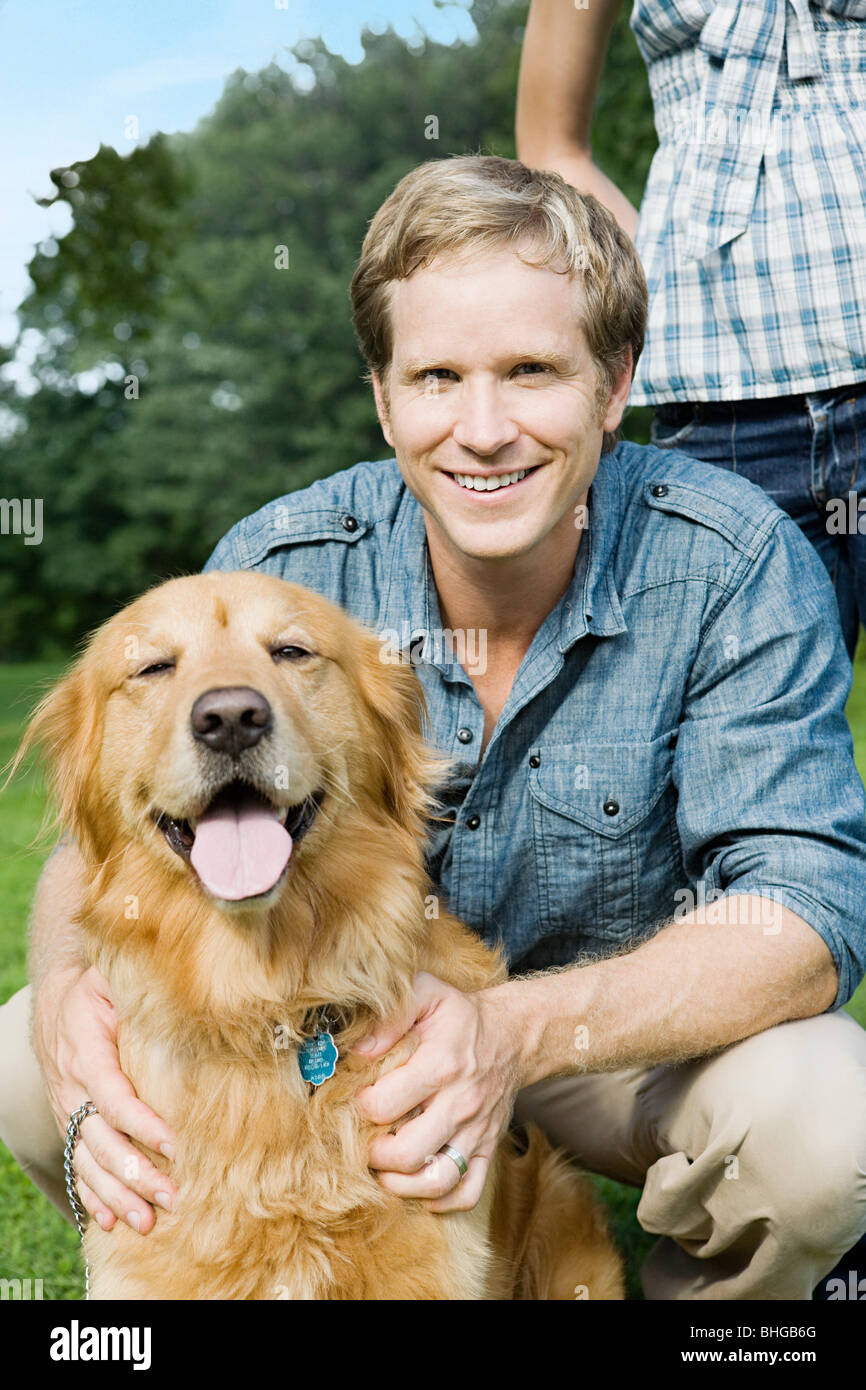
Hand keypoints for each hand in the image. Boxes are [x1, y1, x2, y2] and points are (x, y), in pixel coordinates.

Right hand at [32, 964, 178, 1233]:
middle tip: (171, 1198)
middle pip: (101, 1141)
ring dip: (117, 1195)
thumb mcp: (111, 981)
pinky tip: (111, 1221)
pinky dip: (91, 1196)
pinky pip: (76, 1166)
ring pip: (88, 1162)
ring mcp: (67, 1111)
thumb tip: (185, 995)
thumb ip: (139, 992)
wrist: (56, 1003)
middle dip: (135, 1173)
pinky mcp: (68, 1125)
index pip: (113, 1097)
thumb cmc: (96, 990)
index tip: (174, 1145)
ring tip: (146, 1222)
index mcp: (87, 1053)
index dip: (141, 1124)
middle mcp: (72, 1088)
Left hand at [351, 971, 527, 1212]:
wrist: (514, 1034)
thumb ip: (391, 1014)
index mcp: (440, 1065)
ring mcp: (477, 1131)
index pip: (383, 1105)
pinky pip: (468, 1192)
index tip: (356, 1097)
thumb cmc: (460, 1016)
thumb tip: (359, 1049)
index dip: (359, 1106)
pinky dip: (439, 1201)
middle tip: (364, 1139)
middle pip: (405, 1153)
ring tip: (383, 1169)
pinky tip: (417, 1184)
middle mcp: (460, 1104)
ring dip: (399, 1184)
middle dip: (372, 1153)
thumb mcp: (427, 993)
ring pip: (435, 1181)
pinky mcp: (488, 1149)